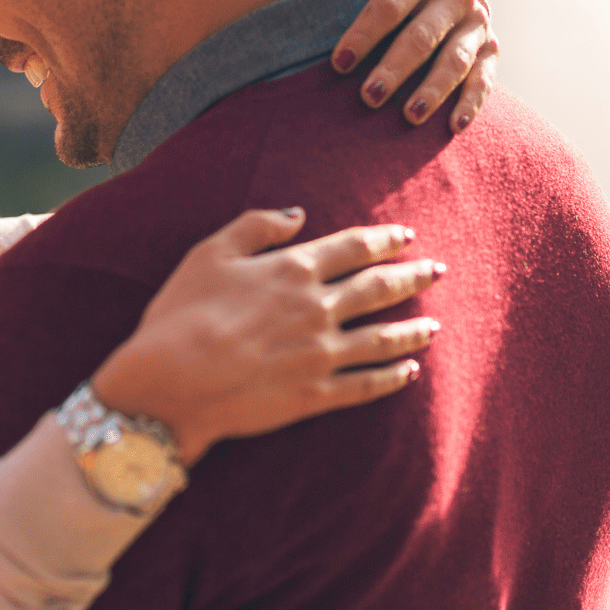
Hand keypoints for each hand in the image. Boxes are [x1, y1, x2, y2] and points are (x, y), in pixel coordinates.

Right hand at [92, 207, 441, 465]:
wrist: (172, 382)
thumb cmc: (182, 314)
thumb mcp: (209, 253)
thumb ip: (256, 226)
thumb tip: (298, 214)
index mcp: (293, 269)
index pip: (353, 248)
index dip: (384, 240)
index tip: (406, 236)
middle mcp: (318, 308)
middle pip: (378, 288)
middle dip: (411, 277)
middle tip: (437, 270)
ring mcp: (323, 354)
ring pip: (383, 338)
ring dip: (413, 329)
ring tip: (434, 324)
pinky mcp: (317, 395)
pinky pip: (368, 384)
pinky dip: (393, 376)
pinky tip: (409, 371)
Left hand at [334, 0, 498, 132]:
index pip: (390, 4)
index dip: (363, 34)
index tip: (337, 63)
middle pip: (422, 36)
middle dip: (394, 68)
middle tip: (368, 97)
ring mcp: (478, 22)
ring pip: (454, 61)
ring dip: (432, 90)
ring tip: (408, 117)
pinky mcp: (491, 49)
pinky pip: (484, 79)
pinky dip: (471, 103)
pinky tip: (453, 126)